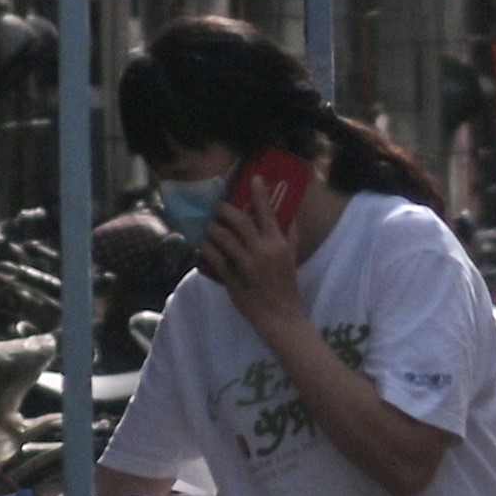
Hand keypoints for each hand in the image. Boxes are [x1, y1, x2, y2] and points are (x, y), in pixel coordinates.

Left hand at [196, 183, 313, 325]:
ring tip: (208, 225)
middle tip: (218, 205)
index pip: (267, 212)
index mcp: (278, 244)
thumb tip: (289, 215)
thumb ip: (290, 236)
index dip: (259, 193)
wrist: (281, 316)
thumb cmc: (288, 286)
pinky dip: (207, 249)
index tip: (254, 178)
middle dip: (225, 209)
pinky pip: (215, 259)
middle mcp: (262, 251)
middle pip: (239, 221)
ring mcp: (246, 265)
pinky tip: (202, 245)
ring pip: (223, 238)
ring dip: (213, 228)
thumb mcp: (293, 258)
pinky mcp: (233, 279)